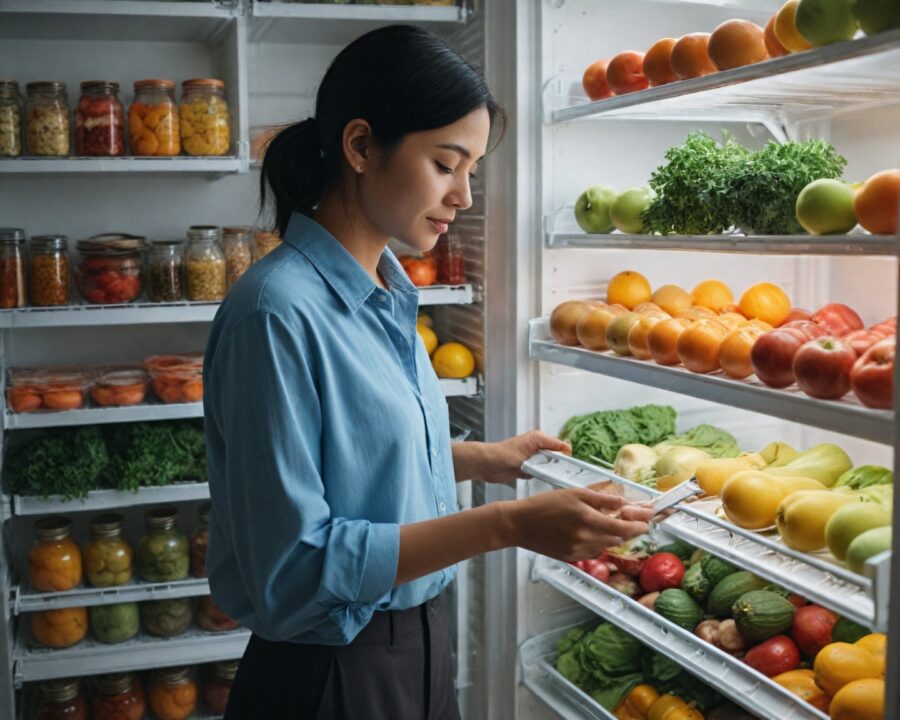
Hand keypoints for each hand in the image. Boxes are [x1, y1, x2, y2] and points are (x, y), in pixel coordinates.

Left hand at [477, 430, 571, 484]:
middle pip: (557, 457)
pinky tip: (548, 484)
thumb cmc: (500, 454)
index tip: (573, 467)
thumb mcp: (525, 452)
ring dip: (553, 473)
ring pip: (551, 467)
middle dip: (561, 466)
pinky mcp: (529, 469)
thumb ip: (544, 453)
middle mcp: (537, 447)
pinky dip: (544, 478)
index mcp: (538, 438)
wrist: (484, 465)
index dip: (567, 456)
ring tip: (559, 481)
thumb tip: (564, 452)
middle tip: (567, 477)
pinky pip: (542, 474)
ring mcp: (533, 459)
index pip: (560, 446)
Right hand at [504, 488, 652, 561]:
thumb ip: (599, 497)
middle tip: (636, 521)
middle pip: (618, 537)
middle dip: (630, 529)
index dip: (639, 524)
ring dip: (613, 535)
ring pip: (607, 545)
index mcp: (588, 518)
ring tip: (611, 524)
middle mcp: (586, 537)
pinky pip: (593, 551)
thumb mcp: (573, 493)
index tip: (648, 519)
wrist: (520, 524)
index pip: (623, 525)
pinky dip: (598, 542)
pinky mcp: (571, 558)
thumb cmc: (544, 504)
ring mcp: (578, 550)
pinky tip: (592, 533)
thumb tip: (621, 500)